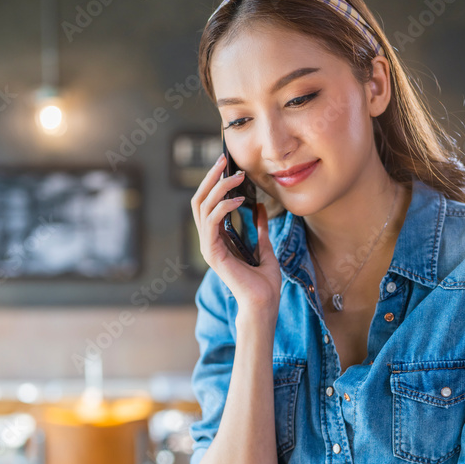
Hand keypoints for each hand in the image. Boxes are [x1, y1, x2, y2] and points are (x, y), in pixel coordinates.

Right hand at [190, 153, 281, 317]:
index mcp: (217, 240)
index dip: (214, 183)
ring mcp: (208, 247)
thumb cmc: (264, 283)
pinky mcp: (213, 253)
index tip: (227, 165)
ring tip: (237, 177)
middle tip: (224, 160)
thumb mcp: (265, 247)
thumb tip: (259, 208)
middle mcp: (209, 241)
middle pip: (200, 201)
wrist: (264, 303)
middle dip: (210, 178)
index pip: (208, 204)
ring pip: (203, 207)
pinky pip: (212, 222)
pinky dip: (224, 207)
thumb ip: (259, 228)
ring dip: (219, 188)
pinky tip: (239, 199)